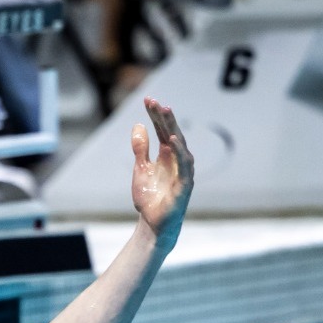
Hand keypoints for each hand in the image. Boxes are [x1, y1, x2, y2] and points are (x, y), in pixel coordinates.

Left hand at [130, 98, 193, 247]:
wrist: (152, 223)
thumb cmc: (150, 197)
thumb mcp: (140, 169)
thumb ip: (140, 148)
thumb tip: (138, 125)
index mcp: (166, 155)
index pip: (161, 129)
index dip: (155, 115)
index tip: (148, 99)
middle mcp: (177, 160)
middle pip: (171, 132)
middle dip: (164, 116)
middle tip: (156, 101)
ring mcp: (182, 171)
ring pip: (180, 144)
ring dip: (172, 128)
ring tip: (165, 112)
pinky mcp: (185, 184)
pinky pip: (184, 165)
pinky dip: (180, 151)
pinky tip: (172, 139)